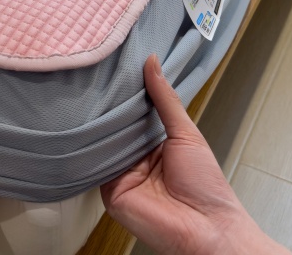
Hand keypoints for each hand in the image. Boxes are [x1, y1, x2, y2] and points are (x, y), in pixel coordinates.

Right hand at [101, 55, 289, 254]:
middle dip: (105, 105)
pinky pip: (94, 165)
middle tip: (90, 75)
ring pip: (100, 142)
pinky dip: (92, 149)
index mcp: (151, 142)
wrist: (208, 230)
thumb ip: (165, 99)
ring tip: (83, 95)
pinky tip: (86, 128)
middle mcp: (132, 156)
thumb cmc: (207, 187)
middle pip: (112, 125)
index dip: (121, 91)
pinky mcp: (109, 190)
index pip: (129, 111)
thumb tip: (152, 62)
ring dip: (96, 124)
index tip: (109, 65)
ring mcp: (119, 173)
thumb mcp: (186, 133)